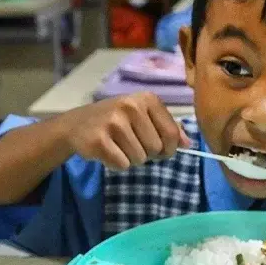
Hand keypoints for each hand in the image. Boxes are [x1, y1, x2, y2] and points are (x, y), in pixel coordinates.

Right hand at [60, 92, 189, 169]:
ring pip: (140, 159)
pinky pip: (122, 165)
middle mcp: (131, 106)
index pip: (172, 134)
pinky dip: (116, 164)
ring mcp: (114, 122)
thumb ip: (168, 128)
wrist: (77, 124)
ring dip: (131, 159)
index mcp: (147, 99)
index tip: (160, 150)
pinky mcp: (99, 140)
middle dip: (147, 154)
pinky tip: (107, 151)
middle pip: (156, 149)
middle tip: (131, 144)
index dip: (169, 149)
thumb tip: (188, 144)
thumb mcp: (144, 117)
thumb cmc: (117, 121)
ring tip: (118, 146)